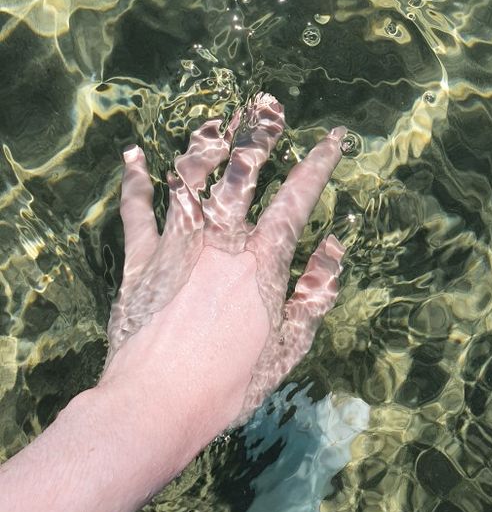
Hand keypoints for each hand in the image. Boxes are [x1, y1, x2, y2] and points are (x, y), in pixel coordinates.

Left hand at [99, 92, 346, 439]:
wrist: (157, 405)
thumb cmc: (230, 384)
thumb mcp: (290, 345)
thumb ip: (316, 290)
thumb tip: (337, 243)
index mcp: (263, 260)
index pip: (297, 199)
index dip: (318, 165)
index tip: (332, 139)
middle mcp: (222, 241)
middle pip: (242, 173)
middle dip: (259, 134)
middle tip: (268, 106)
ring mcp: (178, 245)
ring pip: (190, 179)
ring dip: (204, 145)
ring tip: (216, 120)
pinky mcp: (140, 259)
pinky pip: (136, 211)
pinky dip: (134, 181)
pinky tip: (135, 155)